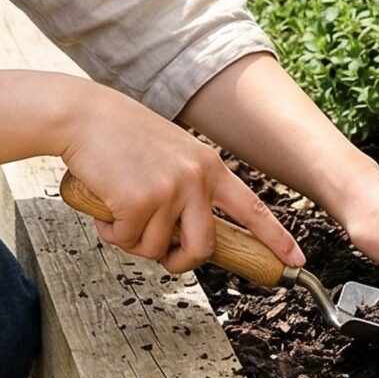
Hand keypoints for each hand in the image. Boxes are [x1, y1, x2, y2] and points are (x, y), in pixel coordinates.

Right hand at [57, 83, 304, 276]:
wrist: (84, 116)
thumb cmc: (120, 136)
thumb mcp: (172, 155)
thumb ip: (188, 189)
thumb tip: (187, 237)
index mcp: (209, 166)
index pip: (251, 208)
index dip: (275, 238)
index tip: (294, 260)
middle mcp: (196, 178)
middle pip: (204, 248)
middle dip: (181, 261)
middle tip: (165, 256)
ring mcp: (170, 190)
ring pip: (157, 249)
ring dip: (134, 240)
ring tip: (121, 209)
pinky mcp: (139, 202)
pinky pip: (127, 241)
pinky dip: (111, 232)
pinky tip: (105, 206)